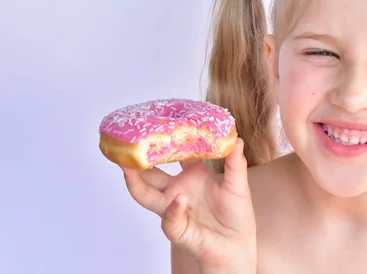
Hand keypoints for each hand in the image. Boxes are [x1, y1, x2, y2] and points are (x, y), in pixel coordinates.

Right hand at [123, 138, 255, 271]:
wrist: (238, 245)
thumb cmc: (236, 214)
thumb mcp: (238, 183)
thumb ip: (236, 162)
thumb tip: (236, 138)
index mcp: (193, 173)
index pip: (174, 153)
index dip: (166, 139)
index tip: (158, 122)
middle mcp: (178, 188)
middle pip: (151, 172)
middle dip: (138, 159)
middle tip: (127, 144)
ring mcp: (174, 207)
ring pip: (145, 194)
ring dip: (136, 181)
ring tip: (129, 167)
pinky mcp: (177, 227)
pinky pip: (169, 217)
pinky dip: (173, 209)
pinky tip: (180, 199)